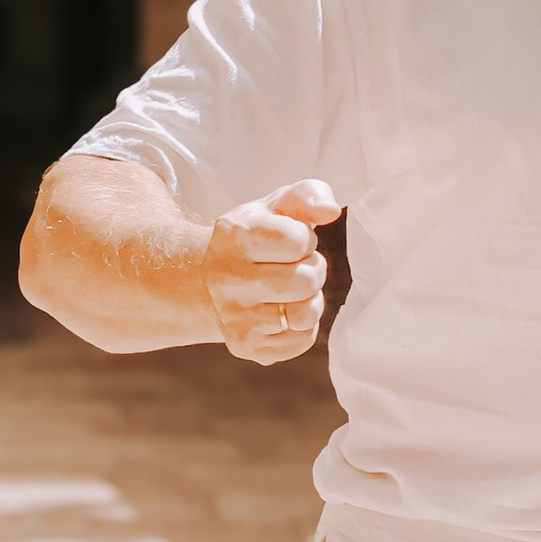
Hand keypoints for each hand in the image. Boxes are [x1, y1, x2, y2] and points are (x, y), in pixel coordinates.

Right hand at [204, 178, 340, 365]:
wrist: (210, 281)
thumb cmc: (255, 238)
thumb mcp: (275, 206)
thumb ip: (307, 195)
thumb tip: (330, 210)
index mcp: (233, 234)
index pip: (299, 241)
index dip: (305, 240)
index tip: (289, 241)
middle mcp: (227, 278)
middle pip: (306, 281)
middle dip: (312, 270)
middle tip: (294, 267)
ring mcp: (234, 316)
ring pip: (305, 314)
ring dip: (309, 300)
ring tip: (290, 290)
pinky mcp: (245, 346)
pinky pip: (302, 340)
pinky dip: (301, 326)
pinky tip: (280, 311)